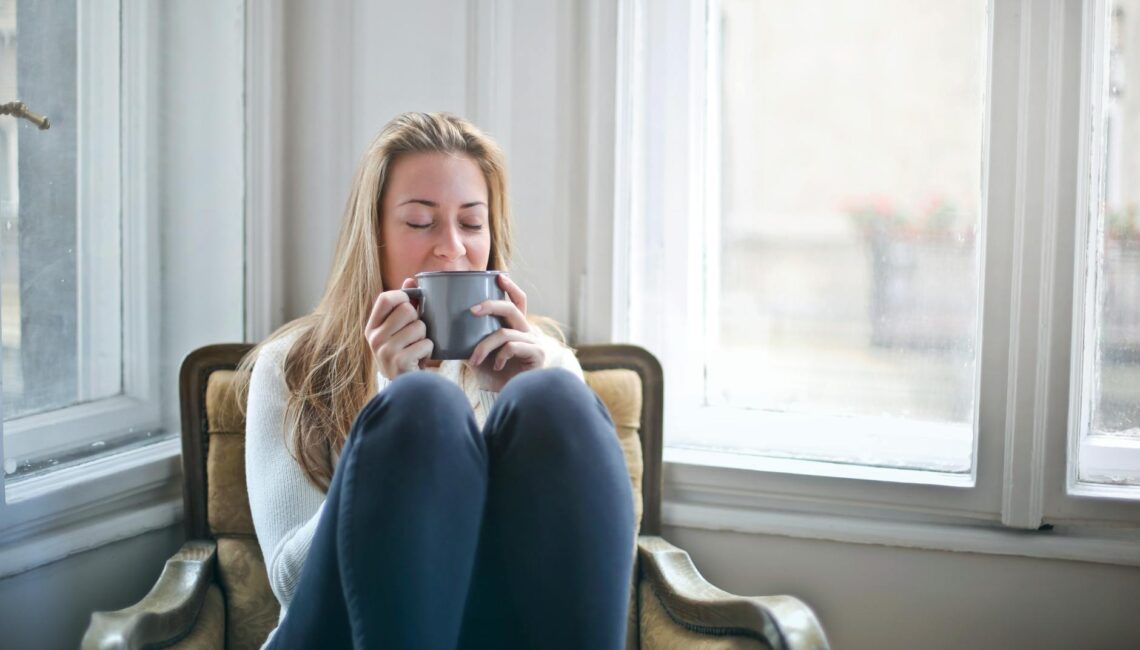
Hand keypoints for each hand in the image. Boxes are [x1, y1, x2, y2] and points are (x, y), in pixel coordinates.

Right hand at [365, 277, 433, 379]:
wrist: (406, 387)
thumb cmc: (404, 352)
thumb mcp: (398, 329)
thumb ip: (404, 304)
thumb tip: (410, 279)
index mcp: (372, 327)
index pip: (386, 298)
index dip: (403, 297)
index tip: (411, 304)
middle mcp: (374, 338)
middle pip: (407, 310)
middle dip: (419, 320)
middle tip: (415, 335)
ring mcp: (385, 351)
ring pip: (419, 326)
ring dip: (425, 337)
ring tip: (417, 348)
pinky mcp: (399, 362)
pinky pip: (426, 343)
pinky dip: (429, 351)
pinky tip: (420, 360)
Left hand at [466, 274, 544, 391]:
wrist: (508, 399)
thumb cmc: (493, 376)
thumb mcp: (477, 353)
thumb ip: (468, 339)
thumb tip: (443, 327)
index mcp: (516, 327)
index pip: (518, 301)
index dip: (511, 287)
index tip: (499, 276)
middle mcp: (527, 332)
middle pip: (511, 308)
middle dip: (490, 305)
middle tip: (471, 310)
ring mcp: (534, 342)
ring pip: (504, 332)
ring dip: (484, 346)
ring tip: (474, 360)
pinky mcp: (537, 355)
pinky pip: (512, 346)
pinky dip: (499, 356)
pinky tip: (496, 366)